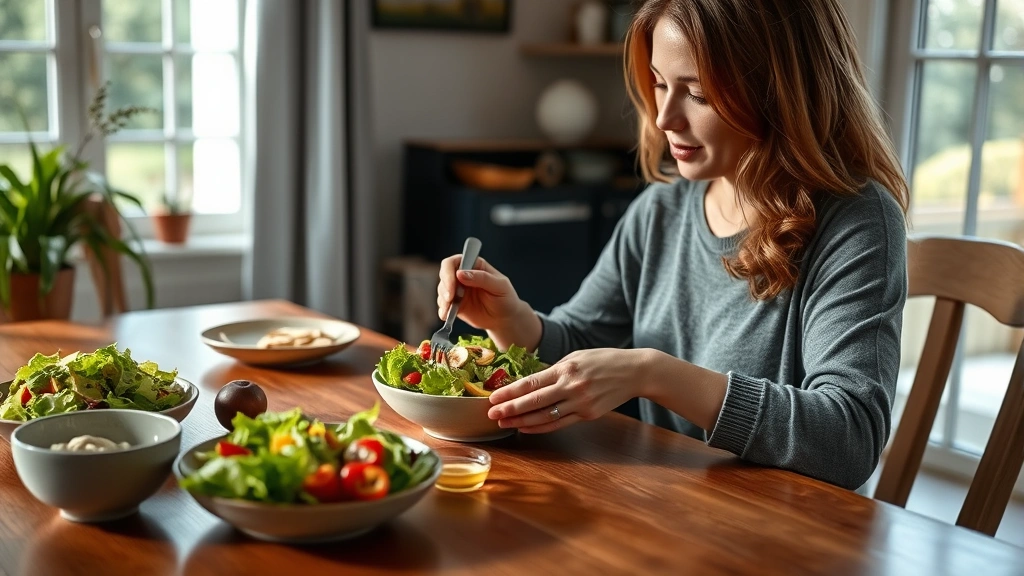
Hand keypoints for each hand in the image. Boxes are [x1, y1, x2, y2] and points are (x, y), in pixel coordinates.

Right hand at [437, 255, 540, 350]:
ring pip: (442, 290)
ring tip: (450, 310)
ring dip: (443, 300)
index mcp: (474, 265)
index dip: (449, 272)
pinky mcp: (455, 304)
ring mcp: (457, 290)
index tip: (452, 285)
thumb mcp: (499, 286)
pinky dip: (443, 310)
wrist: (505, 318)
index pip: (454, 262)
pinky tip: (446, 316)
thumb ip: (482, 278)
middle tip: (449, 299)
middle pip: (444, 275)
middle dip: (445, 287)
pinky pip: (444, 305)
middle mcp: (463, 275)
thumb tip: (460, 274)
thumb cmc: (505, 298)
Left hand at [486, 349, 650, 432]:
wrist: (634, 372)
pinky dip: (540, 427)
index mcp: (566, 368)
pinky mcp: (588, 415)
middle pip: (534, 401)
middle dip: (510, 408)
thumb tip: (529, 381)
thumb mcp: (576, 356)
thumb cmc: (603, 360)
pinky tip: (525, 427)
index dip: (510, 392)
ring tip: (504, 423)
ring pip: (545, 416)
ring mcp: (581, 403)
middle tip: (492, 413)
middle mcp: (572, 386)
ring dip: (521, 421)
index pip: (531, 382)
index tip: (494, 397)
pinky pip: (559, 423)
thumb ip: (554, 369)